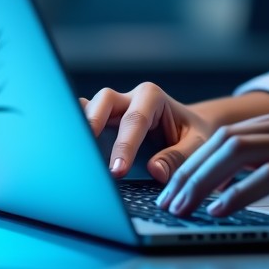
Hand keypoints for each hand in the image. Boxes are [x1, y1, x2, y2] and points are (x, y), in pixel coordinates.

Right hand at [81, 82, 214, 183]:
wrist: (190, 128)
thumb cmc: (193, 134)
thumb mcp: (197, 144)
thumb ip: (178, 156)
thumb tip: (155, 170)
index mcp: (153, 97)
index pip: (135, 120)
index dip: (124, 145)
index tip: (117, 171)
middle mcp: (129, 98)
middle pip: (104, 102)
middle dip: (93, 124)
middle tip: (86, 155)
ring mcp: (112, 109)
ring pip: (86, 108)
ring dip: (79, 128)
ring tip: (72, 153)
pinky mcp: (101, 123)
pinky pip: (83, 122)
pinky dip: (75, 135)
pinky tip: (71, 154)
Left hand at [155, 102, 268, 223]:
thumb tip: (243, 184)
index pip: (233, 133)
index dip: (198, 160)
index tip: (175, 188)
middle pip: (228, 140)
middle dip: (190, 172)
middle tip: (168, 201)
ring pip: (240, 153)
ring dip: (203, 183)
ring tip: (182, 208)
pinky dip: (236, 194)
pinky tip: (219, 210)